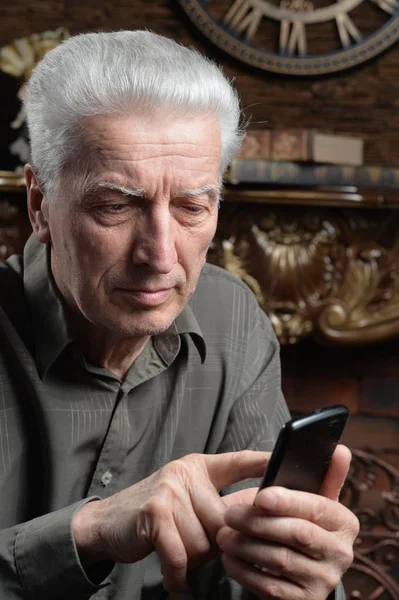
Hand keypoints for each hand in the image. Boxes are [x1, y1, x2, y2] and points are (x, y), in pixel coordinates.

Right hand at [72, 450, 267, 590]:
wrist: (107, 523)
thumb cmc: (154, 516)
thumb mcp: (186, 501)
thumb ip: (215, 506)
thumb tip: (251, 523)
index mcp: (199, 467)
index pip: (237, 461)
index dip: (262, 462)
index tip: (284, 460)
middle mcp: (186, 473)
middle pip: (225, 519)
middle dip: (216, 544)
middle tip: (201, 551)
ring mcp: (170, 489)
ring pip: (204, 541)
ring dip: (192, 559)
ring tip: (176, 552)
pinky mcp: (154, 512)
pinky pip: (181, 554)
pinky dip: (178, 574)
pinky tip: (175, 580)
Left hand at [217, 445, 359, 599]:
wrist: (299, 575)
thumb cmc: (300, 524)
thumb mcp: (313, 500)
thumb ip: (323, 475)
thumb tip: (340, 449)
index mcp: (345, 523)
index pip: (317, 508)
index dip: (287, 501)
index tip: (260, 496)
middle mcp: (341, 554)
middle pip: (296, 534)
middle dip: (258, 522)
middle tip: (229, 515)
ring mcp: (324, 581)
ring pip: (279, 559)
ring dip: (245, 546)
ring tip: (223, 535)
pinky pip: (269, 586)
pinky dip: (244, 571)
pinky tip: (229, 558)